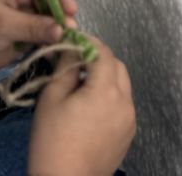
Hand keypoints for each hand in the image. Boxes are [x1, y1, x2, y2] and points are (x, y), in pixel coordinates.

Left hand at [0, 0, 76, 77]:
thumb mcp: (1, 24)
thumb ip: (32, 26)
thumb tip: (63, 29)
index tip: (71, 10)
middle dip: (64, 13)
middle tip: (71, 31)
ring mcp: (26, 15)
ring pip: (52, 18)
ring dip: (61, 29)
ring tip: (69, 42)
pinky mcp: (25, 34)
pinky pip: (45, 35)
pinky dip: (53, 41)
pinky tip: (60, 49)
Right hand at [28, 37, 135, 175]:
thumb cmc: (52, 141)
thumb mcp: (52, 98)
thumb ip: (65, 67)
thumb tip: (71, 46)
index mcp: (107, 90)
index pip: (102, 52)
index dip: (87, 42)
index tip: (70, 40)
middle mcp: (125, 103)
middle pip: (117, 66)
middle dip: (98, 59)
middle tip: (74, 61)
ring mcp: (130, 121)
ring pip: (122, 86)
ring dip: (105, 78)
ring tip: (80, 86)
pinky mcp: (128, 135)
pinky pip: (122, 105)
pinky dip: (109, 97)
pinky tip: (88, 108)